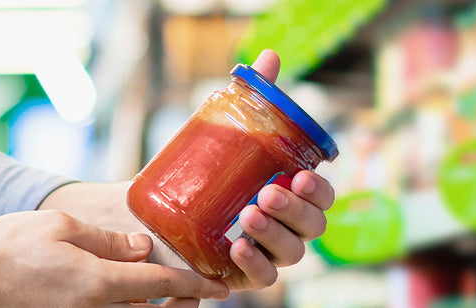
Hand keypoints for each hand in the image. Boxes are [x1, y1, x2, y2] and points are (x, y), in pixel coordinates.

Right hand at [0, 210, 227, 306]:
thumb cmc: (8, 247)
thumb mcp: (63, 228)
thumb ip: (109, 241)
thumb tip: (142, 248)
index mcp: (100, 284)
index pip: (164, 285)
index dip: (197, 285)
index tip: (221, 287)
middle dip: (184, 304)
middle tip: (200, 289)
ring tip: (172, 294)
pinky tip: (134, 296)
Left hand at [39, 49, 336, 290]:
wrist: (153, 213)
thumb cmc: (202, 174)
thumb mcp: (224, 135)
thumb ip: (253, 102)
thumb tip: (269, 58)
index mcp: (292, 194)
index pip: (322, 195)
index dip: (320, 189)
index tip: (304, 175)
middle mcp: (287, 225)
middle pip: (313, 225)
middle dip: (295, 209)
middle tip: (267, 193)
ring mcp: (269, 253)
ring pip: (294, 253)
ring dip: (276, 235)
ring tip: (248, 216)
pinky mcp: (244, 275)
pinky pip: (265, 278)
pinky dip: (255, 265)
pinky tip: (239, 248)